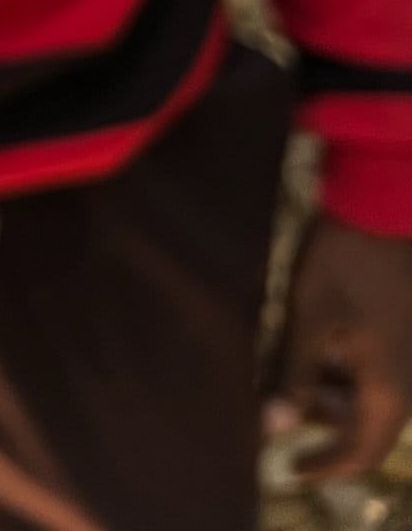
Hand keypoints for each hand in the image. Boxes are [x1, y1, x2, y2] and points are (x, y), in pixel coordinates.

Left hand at [268, 215, 411, 479]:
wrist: (378, 204)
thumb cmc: (343, 259)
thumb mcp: (311, 316)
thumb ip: (295, 374)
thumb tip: (273, 427)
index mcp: (389, 386)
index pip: (363, 450)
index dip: (327, 465)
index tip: (291, 468)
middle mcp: (403, 377)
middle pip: (361, 422)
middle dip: (318, 416)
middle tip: (275, 396)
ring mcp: (399, 352)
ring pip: (361, 392)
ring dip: (324, 387)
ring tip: (283, 362)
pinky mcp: (391, 330)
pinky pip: (365, 365)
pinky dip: (335, 364)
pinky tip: (306, 342)